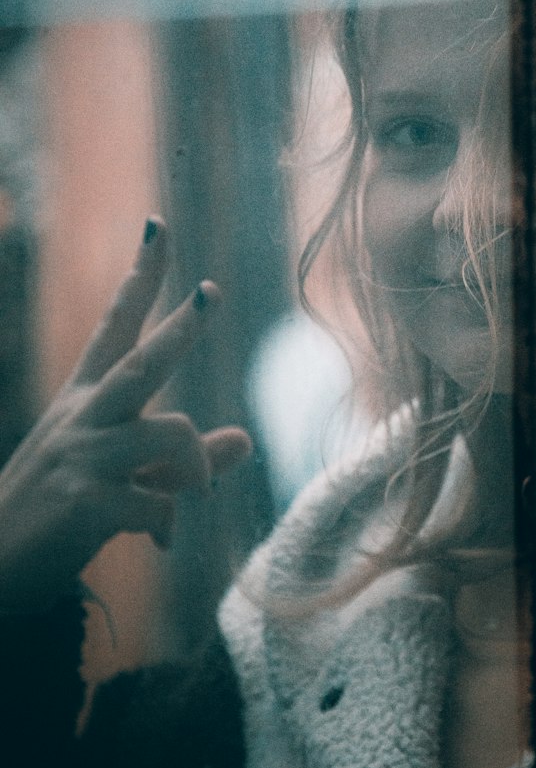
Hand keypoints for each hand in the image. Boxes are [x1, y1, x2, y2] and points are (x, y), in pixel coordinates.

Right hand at [0, 219, 252, 612]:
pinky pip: (158, 502)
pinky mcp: (84, 502)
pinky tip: (159, 542)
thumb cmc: (58, 514)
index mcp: (85, 402)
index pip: (115, 325)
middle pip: (143, 362)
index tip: (158, 225)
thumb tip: (246, 441)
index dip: (140, 277)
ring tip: (193, 494)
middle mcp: (83, 419)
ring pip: (170, 432)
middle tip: (210, 291)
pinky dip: (170, 523)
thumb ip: (180, 457)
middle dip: (182, 327)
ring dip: (197, 465)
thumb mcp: (120, 474)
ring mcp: (82, 458)